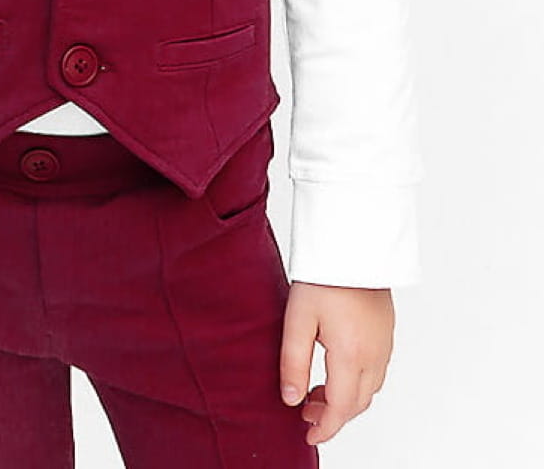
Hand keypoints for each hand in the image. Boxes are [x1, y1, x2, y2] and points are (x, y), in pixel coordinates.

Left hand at [279, 282, 393, 446]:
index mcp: (352, 354)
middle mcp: (375, 354)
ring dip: (347, 399)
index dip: (325, 428)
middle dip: (334, 415)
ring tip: (317, 391)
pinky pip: (377, 370)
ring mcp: (385, 342)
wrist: (352, 242)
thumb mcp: (297, 319)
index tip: (310, 436)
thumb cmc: (324, 275)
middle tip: (306, 412)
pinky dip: (358, 381)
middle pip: (358, 403)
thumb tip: (291, 399)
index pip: (342, 408)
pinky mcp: (387, 330)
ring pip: (370, 388)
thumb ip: (293, 362)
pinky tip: (338, 370)